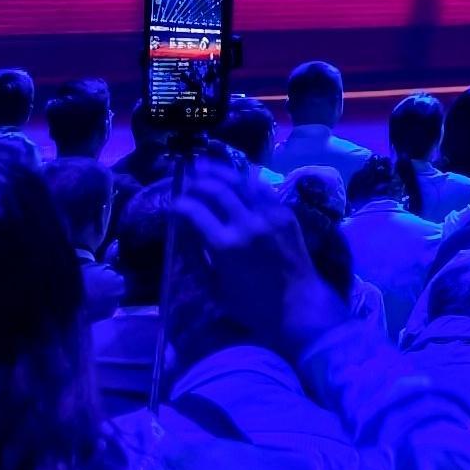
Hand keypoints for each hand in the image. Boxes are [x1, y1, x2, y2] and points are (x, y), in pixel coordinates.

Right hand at [163, 158, 348, 356]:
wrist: (298, 303)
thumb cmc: (250, 304)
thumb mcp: (213, 286)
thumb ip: (194, 255)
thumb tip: (181, 228)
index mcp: (225, 245)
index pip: (195, 211)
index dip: (179, 204)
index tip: (172, 203)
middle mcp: (247, 223)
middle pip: (217, 189)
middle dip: (197, 182)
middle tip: (186, 180)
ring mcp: (269, 214)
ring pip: (241, 181)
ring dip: (220, 172)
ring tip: (204, 166)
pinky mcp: (285, 212)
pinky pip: (262, 188)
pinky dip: (244, 179)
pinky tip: (234, 176)